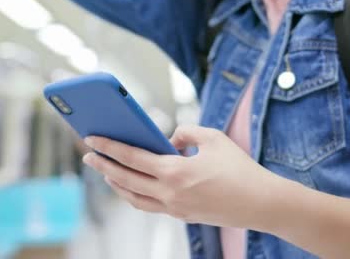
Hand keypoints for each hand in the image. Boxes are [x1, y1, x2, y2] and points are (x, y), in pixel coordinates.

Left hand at [83, 125, 279, 228]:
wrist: (261, 203)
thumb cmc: (240, 168)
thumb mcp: (213, 138)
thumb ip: (186, 133)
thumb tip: (169, 139)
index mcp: (174, 172)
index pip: (131, 157)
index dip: (109, 146)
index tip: (92, 139)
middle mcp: (169, 193)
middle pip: (125, 179)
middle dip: (103, 165)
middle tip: (88, 155)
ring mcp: (174, 208)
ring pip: (134, 197)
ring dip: (116, 183)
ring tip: (106, 171)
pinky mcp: (182, 215)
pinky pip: (148, 206)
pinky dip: (134, 195)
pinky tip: (131, 186)